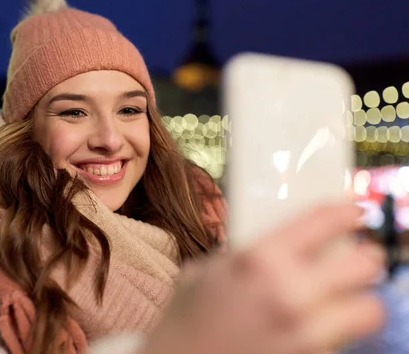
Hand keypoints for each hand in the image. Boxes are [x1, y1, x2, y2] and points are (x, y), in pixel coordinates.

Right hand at [141, 203, 384, 353]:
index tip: (351, 213)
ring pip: (368, 309)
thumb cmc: (185, 320)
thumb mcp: (206, 272)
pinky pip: (343, 341)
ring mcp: (305, 335)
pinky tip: (311, 327)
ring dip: (356, 300)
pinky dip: (335, 331)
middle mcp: (288, 295)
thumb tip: (279, 244)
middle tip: (353, 258)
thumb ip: (247, 255)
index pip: (324, 221)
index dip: (345, 213)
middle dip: (362, 258)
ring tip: (341, 298)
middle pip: (364, 264)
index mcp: (258, 261)